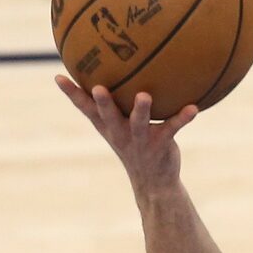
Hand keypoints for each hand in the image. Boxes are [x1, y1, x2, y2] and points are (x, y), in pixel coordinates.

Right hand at [55, 76, 197, 194]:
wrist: (154, 182)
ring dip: (141, 110)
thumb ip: (112, 104)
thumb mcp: (118, 127)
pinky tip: (193, 108)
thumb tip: (110, 70)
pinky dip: (183, 118)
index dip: (72, 94)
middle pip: (108, 115)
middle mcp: (120, 132)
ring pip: (139, 123)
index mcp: (107, 126)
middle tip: (98, 88)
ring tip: (144, 96)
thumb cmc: (135, 145)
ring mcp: (140, 139)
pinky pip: (172, 127)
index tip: (58, 76)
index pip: (85, 108)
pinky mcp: (161, 144)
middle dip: (103, 102)